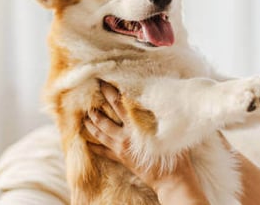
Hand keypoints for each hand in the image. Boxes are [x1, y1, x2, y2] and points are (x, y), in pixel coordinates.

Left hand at [84, 81, 209, 203]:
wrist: (171, 178)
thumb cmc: (174, 152)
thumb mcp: (169, 129)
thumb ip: (160, 114)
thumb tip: (161, 96)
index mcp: (136, 126)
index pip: (119, 104)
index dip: (111, 92)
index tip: (105, 81)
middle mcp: (125, 136)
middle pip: (105, 118)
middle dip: (96, 105)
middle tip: (89, 95)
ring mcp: (121, 148)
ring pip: (100, 134)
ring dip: (91, 124)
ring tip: (85, 115)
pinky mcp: (121, 158)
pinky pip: (103, 151)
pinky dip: (94, 146)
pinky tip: (87, 142)